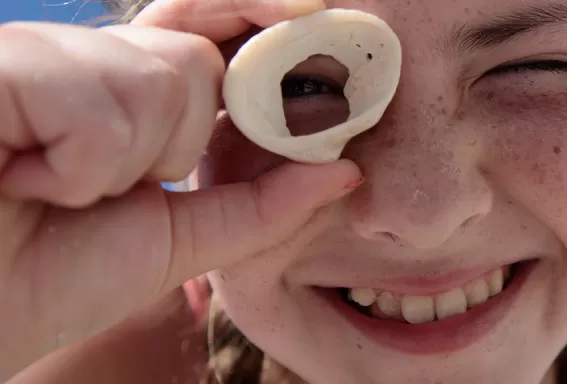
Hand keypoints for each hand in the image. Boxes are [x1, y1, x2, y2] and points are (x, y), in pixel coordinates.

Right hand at [0, 0, 361, 380]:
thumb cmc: (61, 276)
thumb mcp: (182, 239)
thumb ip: (262, 205)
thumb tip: (345, 171)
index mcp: (130, 94)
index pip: (208, 30)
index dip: (263, 18)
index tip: (319, 18)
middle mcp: (88, 63)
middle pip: (194, 58)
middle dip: (174, 140)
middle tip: (115, 188)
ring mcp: (43, 57)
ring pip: (155, 78)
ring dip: (123, 164)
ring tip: (59, 190)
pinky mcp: (4, 66)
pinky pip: (98, 103)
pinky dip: (77, 167)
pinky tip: (26, 179)